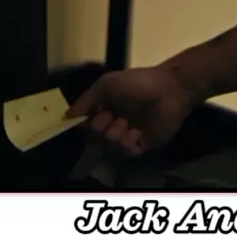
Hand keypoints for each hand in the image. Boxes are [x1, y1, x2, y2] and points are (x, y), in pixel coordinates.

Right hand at [66, 66, 195, 156]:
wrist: (170, 89)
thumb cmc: (138, 83)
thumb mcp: (106, 84)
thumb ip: (85, 100)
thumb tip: (66, 117)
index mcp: (105, 108)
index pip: (85, 125)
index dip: (84, 125)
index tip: (86, 119)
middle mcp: (115, 122)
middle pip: (95, 138)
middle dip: (100, 129)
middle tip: (111, 117)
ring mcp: (129, 134)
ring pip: (110, 147)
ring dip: (115, 136)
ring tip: (126, 124)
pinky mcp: (143, 144)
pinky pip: (128, 153)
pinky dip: (128, 145)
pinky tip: (135, 133)